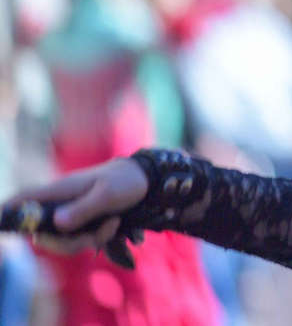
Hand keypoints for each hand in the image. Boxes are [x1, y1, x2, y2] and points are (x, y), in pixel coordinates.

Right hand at [3, 158, 147, 254]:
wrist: (145, 181)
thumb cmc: (125, 181)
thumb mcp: (108, 194)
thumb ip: (84, 208)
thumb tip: (57, 224)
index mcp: (58, 191)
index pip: (22, 199)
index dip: (6, 213)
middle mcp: (58, 205)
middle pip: (41, 235)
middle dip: (66, 244)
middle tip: (92, 237)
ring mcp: (69, 216)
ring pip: (62, 242)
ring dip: (87, 241)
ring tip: (111, 225)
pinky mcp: (80, 224)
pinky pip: (79, 242)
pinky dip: (97, 238)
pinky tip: (114, 225)